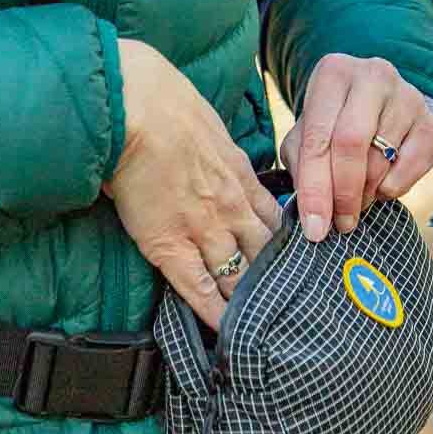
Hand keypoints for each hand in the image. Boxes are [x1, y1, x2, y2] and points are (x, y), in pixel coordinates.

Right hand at [105, 39, 283, 327]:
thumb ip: (216, 152)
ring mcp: (204, 228)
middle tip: (295, 307)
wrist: (133, 106)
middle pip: (266, 252)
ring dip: (252, 302)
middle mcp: (231, 206)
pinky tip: (227, 332)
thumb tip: (209, 159)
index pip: (274, 219)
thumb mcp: (206, 125)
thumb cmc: (160, 101)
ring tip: (265, 328)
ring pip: (239, 275)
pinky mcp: (170, 245)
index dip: (288, 245)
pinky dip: (214, 313)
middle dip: (281, 280)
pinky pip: (199, 289)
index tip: (298, 264)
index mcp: (240, 174)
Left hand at [279, 54, 432, 242]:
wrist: (385, 104)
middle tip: (339, 223)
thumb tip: (311, 214)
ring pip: (381, 158)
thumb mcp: (309, 133)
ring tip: (356, 201)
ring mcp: (406, 95)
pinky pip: (412, 166)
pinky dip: (394, 188)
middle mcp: (372, 75)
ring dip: (366, 192)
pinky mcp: (432, 120)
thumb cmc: (336, 122)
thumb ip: (301, 164)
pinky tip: (381, 187)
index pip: (317, 136)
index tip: (313, 227)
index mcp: (333, 72)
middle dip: (342, 193)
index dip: (314, 188)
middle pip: (351, 143)